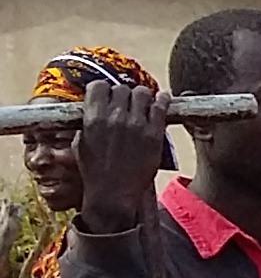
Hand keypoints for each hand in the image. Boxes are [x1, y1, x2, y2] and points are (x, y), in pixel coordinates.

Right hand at [75, 80, 169, 232]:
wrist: (114, 191)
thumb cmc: (94, 169)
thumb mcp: (81, 142)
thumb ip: (88, 121)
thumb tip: (95, 105)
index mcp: (93, 118)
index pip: (99, 86)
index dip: (104, 90)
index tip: (108, 96)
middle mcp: (115, 117)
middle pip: (122, 88)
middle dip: (124, 95)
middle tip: (126, 104)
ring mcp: (136, 124)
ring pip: (143, 92)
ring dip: (142, 97)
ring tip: (142, 105)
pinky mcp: (154, 133)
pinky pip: (161, 106)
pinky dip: (162, 100)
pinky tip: (161, 101)